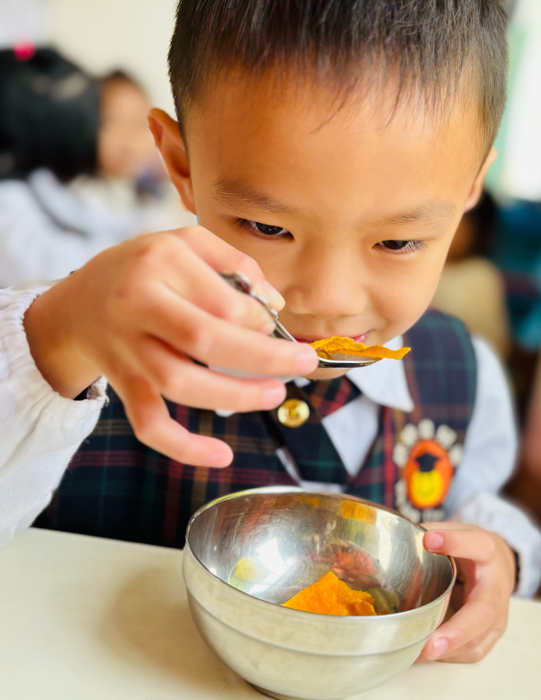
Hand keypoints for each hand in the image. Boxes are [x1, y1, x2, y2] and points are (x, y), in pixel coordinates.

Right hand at [24, 226, 317, 466]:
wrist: (78, 303)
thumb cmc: (144, 270)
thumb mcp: (186, 243)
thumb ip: (236, 263)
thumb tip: (274, 303)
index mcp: (159, 262)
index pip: (221, 299)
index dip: (258, 317)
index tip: (273, 323)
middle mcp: (138, 305)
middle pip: (204, 340)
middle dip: (263, 357)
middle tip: (303, 363)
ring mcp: (128, 349)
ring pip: (179, 383)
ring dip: (235, 395)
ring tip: (274, 393)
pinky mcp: (124, 384)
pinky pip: (149, 423)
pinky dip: (183, 447)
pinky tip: (221, 456)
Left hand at [419, 522, 516, 662]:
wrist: (501, 567)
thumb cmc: (472, 551)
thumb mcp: (456, 532)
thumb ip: (430, 535)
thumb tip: (387, 541)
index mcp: (488, 552)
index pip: (476, 545)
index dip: (455, 543)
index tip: (429, 541)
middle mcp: (497, 587)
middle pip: (483, 612)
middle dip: (456, 632)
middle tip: (430, 646)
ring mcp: (498, 615)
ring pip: (476, 641)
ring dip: (446, 651)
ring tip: (416, 654)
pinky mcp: (492, 635)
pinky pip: (472, 652)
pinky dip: (449, 656)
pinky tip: (428, 653)